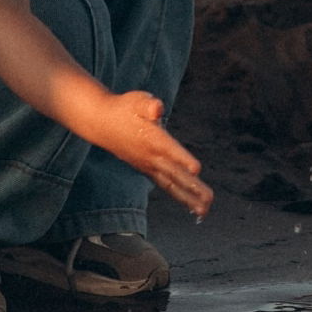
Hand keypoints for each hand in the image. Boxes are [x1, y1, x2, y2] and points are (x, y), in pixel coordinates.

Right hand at [90, 90, 212, 217]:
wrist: (102, 123)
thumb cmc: (124, 108)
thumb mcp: (136, 100)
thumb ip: (148, 105)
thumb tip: (157, 108)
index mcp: (152, 138)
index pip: (169, 150)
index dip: (183, 158)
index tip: (197, 169)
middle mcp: (151, 156)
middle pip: (174, 173)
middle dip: (192, 187)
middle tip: (209, 200)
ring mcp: (149, 165)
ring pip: (171, 184)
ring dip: (188, 198)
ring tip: (204, 211)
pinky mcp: (147, 169)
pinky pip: (166, 184)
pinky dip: (179, 195)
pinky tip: (191, 205)